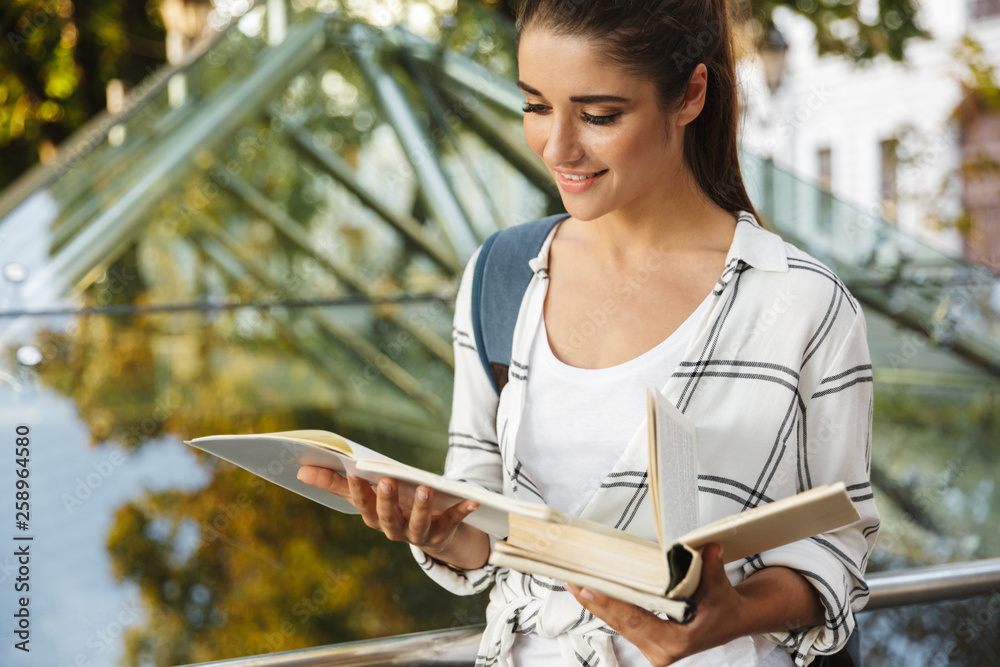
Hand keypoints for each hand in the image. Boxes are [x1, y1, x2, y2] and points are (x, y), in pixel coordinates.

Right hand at [296, 466, 479, 553]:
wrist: (429, 531)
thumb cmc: (390, 505)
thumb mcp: (365, 494)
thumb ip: (334, 483)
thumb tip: (300, 470)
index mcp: (374, 518)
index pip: (362, 506)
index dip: (358, 491)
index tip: (354, 470)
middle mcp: (395, 530)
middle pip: (388, 518)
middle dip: (387, 500)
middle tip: (387, 480)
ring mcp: (420, 533)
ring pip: (420, 524)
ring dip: (423, 507)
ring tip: (426, 488)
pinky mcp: (444, 530)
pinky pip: (455, 521)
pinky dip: (463, 510)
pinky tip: (473, 499)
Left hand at [564, 544, 745, 665]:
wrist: (732, 621)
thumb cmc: (724, 607)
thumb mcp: (719, 588)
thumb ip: (711, 568)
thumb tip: (709, 548)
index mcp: (675, 642)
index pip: (635, 620)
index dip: (612, 604)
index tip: (589, 590)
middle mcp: (659, 650)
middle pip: (620, 623)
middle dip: (595, 602)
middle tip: (572, 581)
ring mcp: (652, 647)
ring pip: (618, 624)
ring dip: (597, 604)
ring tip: (574, 584)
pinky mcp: (647, 640)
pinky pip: (623, 622)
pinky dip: (608, 606)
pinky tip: (590, 592)